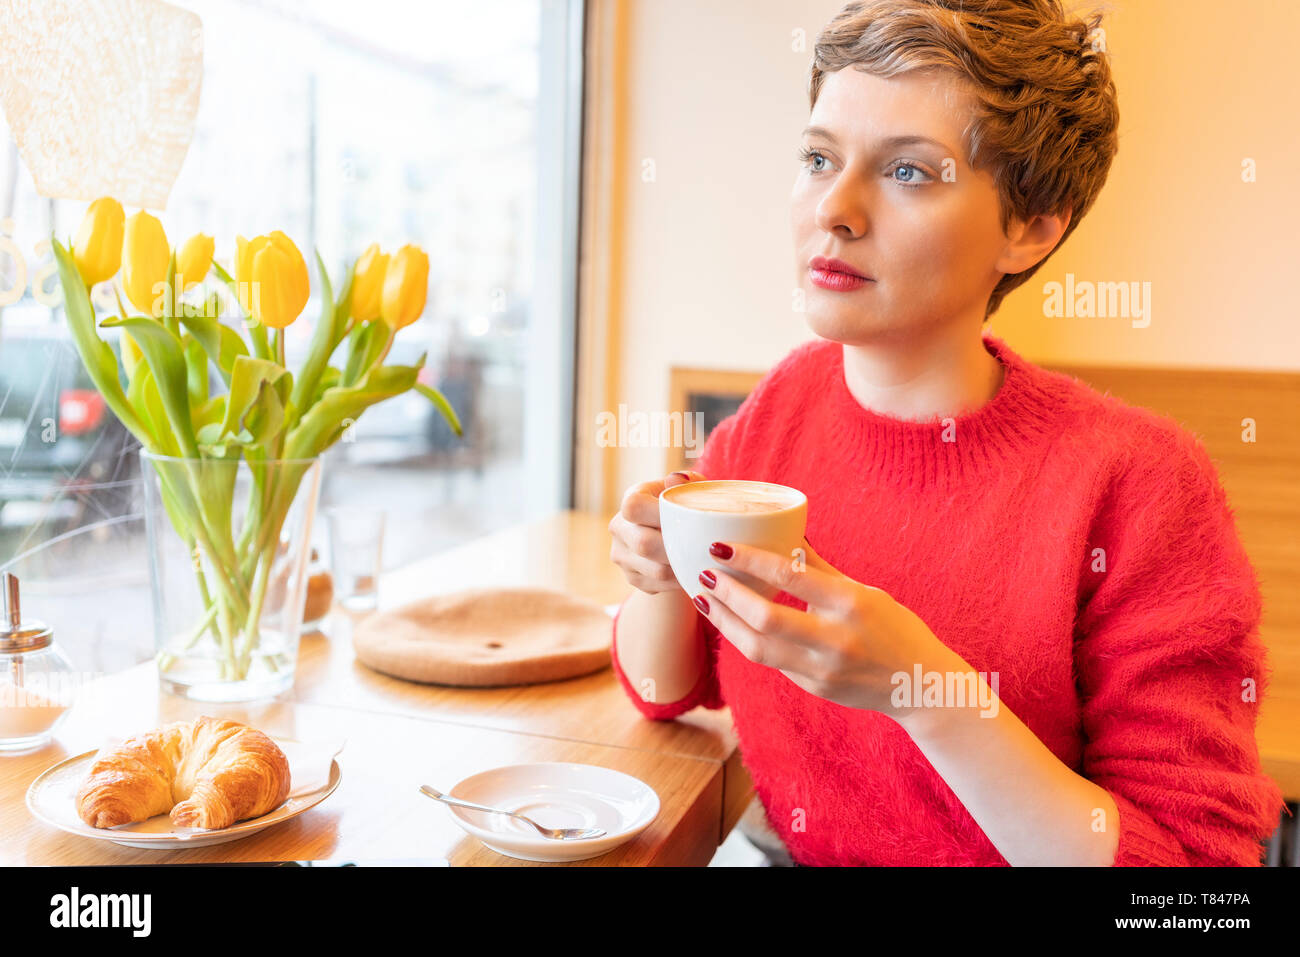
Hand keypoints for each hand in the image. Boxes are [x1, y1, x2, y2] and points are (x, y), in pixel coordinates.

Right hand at [609, 470, 705, 594]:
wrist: (670, 532)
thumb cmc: (683, 506)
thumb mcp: (687, 490)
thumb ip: (687, 482)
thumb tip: (679, 479)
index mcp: (631, 499)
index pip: (634, 508)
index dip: (659, 515)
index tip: (686, 519)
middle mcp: (619, 528)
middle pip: (644, 544)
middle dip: (676, 548)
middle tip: (703, 548)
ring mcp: (622, 556)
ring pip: (655, 571)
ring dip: (682, 568)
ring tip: (703, 562)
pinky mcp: (632, 578)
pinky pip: (659, 586)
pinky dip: (679, 581)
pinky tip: (693, 572)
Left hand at [693, 536, 957, 718]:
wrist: (920, 685)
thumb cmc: (893, 628)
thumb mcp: (862, 591)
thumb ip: (820, 567)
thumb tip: (786, 530)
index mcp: (850, 604)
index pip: (790, 577)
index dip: (749, 560)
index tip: (719, 546)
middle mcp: (836, 639)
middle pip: (765, 618)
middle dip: (726, 595)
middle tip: (702, 574)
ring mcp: (823, 670)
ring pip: (758, 648)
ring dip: (724, 622)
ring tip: (703, 599)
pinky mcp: (814, 689)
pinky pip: (770, 661)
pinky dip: (745, 639)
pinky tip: (729, 621)